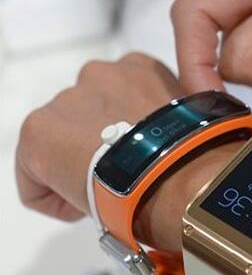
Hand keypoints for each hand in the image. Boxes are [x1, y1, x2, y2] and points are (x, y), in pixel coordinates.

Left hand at [15, 53, 238, 250]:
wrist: (177, 175)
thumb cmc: (194, 156)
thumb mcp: (191, 126)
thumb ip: (175, 123)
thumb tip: (181, 146)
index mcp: (139, 68)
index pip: (121, 97)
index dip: (129, 135)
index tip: (139, 159)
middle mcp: (99, 75)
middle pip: (87, 116)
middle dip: (100, 145)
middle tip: (123, 176)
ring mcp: (66, 101)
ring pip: (61, 142)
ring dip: (79, 163)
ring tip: (106, 191)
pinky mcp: (37, 131)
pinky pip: (35, 174)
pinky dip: (55, 195)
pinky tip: (85, 206)